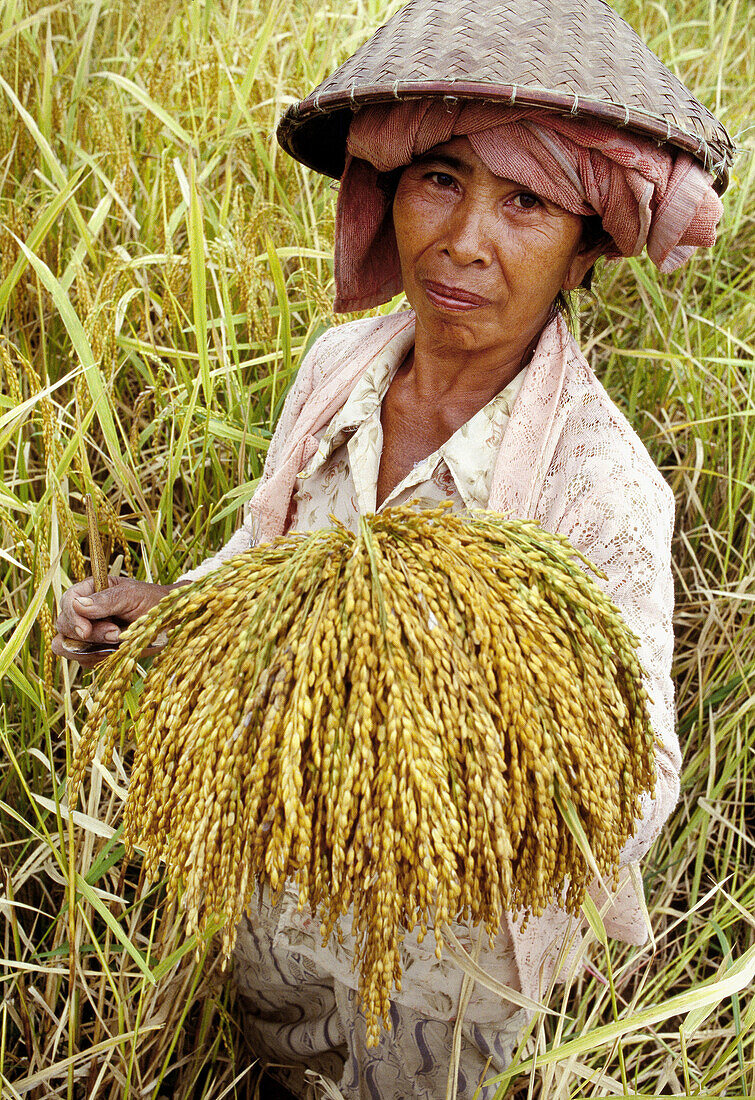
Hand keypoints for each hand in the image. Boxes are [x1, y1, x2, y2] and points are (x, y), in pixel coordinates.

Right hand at [52, 576, 181, 666]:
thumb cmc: (153, 601)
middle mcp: (84, 611)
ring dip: (92, 647)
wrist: (170, 621)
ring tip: (119, 640)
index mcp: (91, 590)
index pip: (68, 601)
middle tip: (116, 633)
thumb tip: (78, 604)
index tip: (85, 631)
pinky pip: (83, 660)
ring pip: (68, 646)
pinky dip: (99, 658)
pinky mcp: (94, 650)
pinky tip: (117, 650)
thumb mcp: (132, 595)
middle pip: (64, 626)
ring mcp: (88, 632)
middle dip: (89, 634)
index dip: (72, 617)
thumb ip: (106, 599)